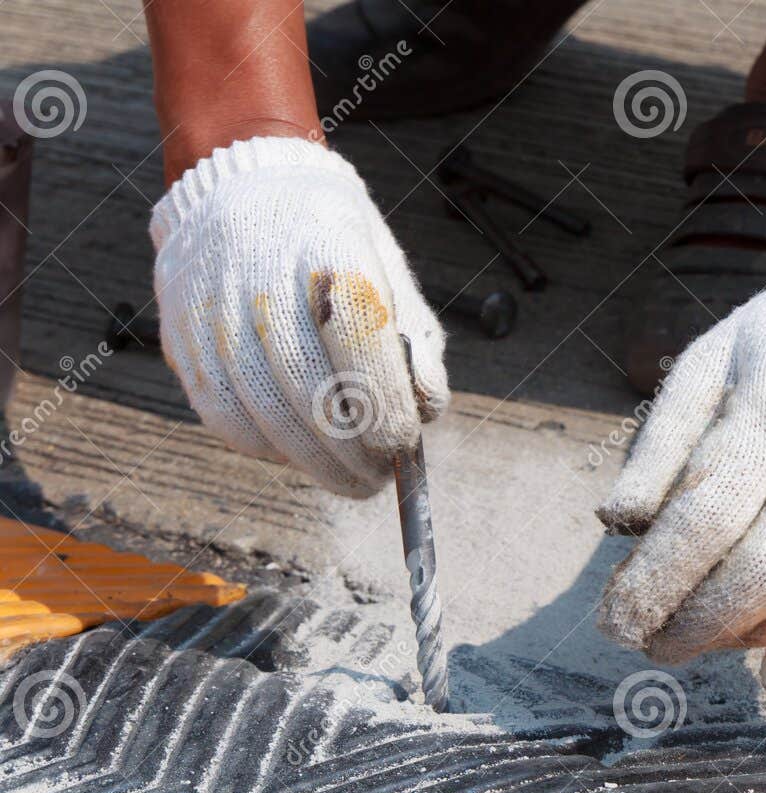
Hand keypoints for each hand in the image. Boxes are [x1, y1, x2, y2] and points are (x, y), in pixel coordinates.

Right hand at [151, 136, 446, 496]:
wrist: (242, 188)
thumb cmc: (332, 244)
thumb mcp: (390, 272)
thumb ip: (417, 343)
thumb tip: (428, 411)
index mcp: (333, 257)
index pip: (364, 353)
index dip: (387, 414)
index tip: (402, 446)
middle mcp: (268, 284)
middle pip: (315, 399)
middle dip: (354, 455)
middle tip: (376, 478)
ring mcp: (218, 314)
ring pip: (269, 418)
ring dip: (314, 463)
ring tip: (346, 476)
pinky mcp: (185, 341)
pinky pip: (225, 418)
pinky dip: (266, 448)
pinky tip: (295, 452)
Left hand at [596, 228, 765, 696]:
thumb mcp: (709, 361)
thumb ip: (663, 443)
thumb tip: (617, 523)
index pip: (703, 521)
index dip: (654, 585)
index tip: (615, 623)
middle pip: (764, 574)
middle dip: (698, 627)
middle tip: (655, 644)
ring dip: (757, 641)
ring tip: (712, 644)